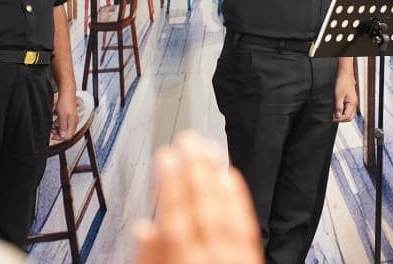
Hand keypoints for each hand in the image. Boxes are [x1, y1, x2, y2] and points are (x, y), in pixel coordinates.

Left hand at [53, 92, 77, 140]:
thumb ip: (63, 127)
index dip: (60, 138)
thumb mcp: (62, 116)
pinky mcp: (70, 116)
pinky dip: (60, 125)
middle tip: (52, 131)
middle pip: (67, 134)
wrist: (67, 93)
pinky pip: (65, 124)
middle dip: (59, 134)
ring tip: (53, 126)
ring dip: (59, 129)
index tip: (53, 136)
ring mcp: (72, 119)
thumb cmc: (65, 102)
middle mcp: (74, 122)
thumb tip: (63, 136)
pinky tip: (55, 121)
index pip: (68, 137)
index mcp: (73, 123)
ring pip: (66, 129)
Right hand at [133, 131, 262, 263]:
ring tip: (208, 147)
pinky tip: (231, 176)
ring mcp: (232, 256)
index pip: (174, 215)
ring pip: (224, 210)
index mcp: (181, 260)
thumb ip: (149, 257)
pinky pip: (245, 225)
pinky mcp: (250, 257)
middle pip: (202, 206)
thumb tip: (142, 228)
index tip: (167, 154)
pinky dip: (237, 197)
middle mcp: (209, 255)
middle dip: (194, 169)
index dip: (170, 181)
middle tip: (188, 140)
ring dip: (215, 175)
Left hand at [333, 69, 357, 122]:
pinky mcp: (349, 99)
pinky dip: (341, 110)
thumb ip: (339, 107)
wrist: (344, 73)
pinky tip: (335, 108)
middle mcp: (354, 103)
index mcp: (353, 103)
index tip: (331, 118)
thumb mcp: (338, 95)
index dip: (339, 119)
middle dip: (340, 119)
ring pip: (348, 113)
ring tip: (333, 113)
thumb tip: (338, 116)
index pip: (347, 117)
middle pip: (349, 117)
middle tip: (332, 117)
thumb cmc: (343, 81)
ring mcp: (352, 101)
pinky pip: (346, 108)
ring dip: (341, 114)